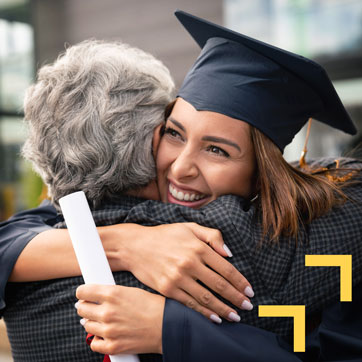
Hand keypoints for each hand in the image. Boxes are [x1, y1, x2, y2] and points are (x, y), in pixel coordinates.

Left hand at [76, 284, 164, 354]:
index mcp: (112, 293)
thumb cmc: (152, 306)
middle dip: (85, 306)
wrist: (167, 325)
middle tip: (92, 307)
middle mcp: (108, 311)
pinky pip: (94, 343)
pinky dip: (98, 339)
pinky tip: (105, 334)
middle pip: (81, 308)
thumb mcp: (131, 291)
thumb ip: (111, 293)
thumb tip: (95, 296)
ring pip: (86, 325)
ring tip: (102, 320)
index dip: (82, 292)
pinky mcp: (112, 346)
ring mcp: (109, 330)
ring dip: (92, 322)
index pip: (83, 292)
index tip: (83, 294)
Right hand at [101, 222, 253, 322]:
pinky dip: (204, 313)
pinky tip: (214, 318)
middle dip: (236, 297)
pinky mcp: (167, 289)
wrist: (135, 246)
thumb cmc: (164, 235)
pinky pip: (190, 303)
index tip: (249, 290)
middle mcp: (189, 263)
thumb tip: (229, 253)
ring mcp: (178, 277)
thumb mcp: (189, 228)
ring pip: (206, 298)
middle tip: (248, 305)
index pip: (226, 268)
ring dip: (224, 309)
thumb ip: (212, 236)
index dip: (240, 281)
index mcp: (198, 247)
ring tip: (235, 316)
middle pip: (219, 285)